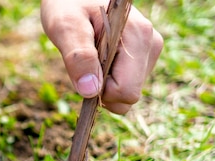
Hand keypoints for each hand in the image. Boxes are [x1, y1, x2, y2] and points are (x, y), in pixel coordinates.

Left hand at [40, 0, 162, 113]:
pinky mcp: (142, 56)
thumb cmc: (67, 4)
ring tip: (90, 57)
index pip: (126, 91)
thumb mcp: (65, 27)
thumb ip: (78, 57)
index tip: (84, 72)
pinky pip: (125, 85)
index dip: (101, 91)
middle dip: (102, 90)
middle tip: (84, 64)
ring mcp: (148, 50)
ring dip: (104, 85)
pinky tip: (97, 59)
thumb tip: (91, 91)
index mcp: (138, 36)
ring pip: (127, 93)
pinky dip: (108, 80)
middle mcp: (150, 44)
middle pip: (129, 96)